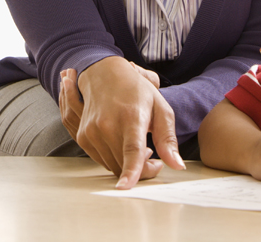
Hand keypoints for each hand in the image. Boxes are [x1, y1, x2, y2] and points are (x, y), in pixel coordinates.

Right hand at [69, 57, 185, 188]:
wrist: (102, 73)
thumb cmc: (135, 90)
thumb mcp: (159, 108)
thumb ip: (168, 139)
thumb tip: (177, 165)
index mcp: (131, 117)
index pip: (131, 149)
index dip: (131, 170)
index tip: (126, 187)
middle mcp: (107, 125)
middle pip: (124, 164)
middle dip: (143, 169)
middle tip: (154, 154)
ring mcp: (92, 131)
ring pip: (113, 165)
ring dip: (127, 164)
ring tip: (139, 146)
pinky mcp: (83, 137)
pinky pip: (102, 160)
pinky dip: (114, 158)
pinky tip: (122, 143)